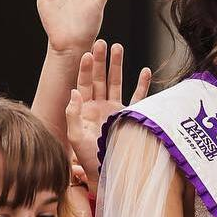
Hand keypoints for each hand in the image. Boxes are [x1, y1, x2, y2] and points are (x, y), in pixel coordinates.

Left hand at [65, 40, 152, 190]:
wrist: (106, 173)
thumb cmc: (88, 159)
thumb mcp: (76, 137)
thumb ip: (73, 114)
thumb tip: (74, 91)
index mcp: (85, 110)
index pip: (84, 84)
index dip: (86, 69)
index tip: (88, 54)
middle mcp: (100, 107)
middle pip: (100, 78)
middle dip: (101, 60)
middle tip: (102, 42)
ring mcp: (115, 110)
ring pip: (116, 82)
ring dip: (117, 65)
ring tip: (118, 47)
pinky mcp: (130, 117)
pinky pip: (137, 97)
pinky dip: (142, 84)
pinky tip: (144, 71)